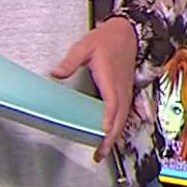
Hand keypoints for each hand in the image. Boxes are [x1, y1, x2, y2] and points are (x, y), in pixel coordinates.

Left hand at [51, 17, 138, 162]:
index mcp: (111, 78)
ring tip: (104, 151)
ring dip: (115, 136)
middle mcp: (121, 88)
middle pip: (120, 117)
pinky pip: (124, 113)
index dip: (109, 118)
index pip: (112, 102)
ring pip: (123, 118)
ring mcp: (125, 91)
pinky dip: (118, 127)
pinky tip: (111, 135)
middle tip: (100, 153)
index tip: (104, 132)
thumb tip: (56, 73)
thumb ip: (70, 61)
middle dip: (111, 137)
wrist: (129, 33)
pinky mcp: (125, 92)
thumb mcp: (85, 46)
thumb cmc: (107, 39)